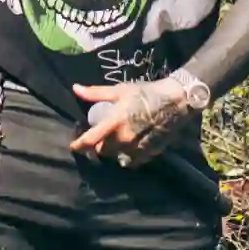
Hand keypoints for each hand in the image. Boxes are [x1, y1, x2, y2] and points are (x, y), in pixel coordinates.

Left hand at [68, 76, 202, 165]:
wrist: (175, 100)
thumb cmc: (145, 92)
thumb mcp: (119, 90)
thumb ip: (96, 93)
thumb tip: (75, 88)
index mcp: (114, 122)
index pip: (90, 139)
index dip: (79, 145)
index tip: (73, 146)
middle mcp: (124, 138)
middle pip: (103, 151)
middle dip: (98, 146)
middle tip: (101, 138)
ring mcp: (137, 147)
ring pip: (117, 157)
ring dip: (113, 151)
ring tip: (115, 142)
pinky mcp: (149, 153)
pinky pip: (132, 161)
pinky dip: (128, 156)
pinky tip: (130, 147)